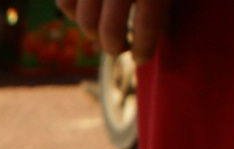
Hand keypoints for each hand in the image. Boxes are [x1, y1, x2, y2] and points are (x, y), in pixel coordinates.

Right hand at [56, 0, 172, 62]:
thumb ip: (169, 3)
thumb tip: (163, 28)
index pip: (147, 27)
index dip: (143, 49)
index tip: (142, 58)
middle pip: (110, 31)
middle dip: (116, 47)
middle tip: (123, 47)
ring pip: (86, 22)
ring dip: (95, 33)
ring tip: (107, 31)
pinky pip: (65, 4)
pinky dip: (73, 13)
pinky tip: (89, 12)